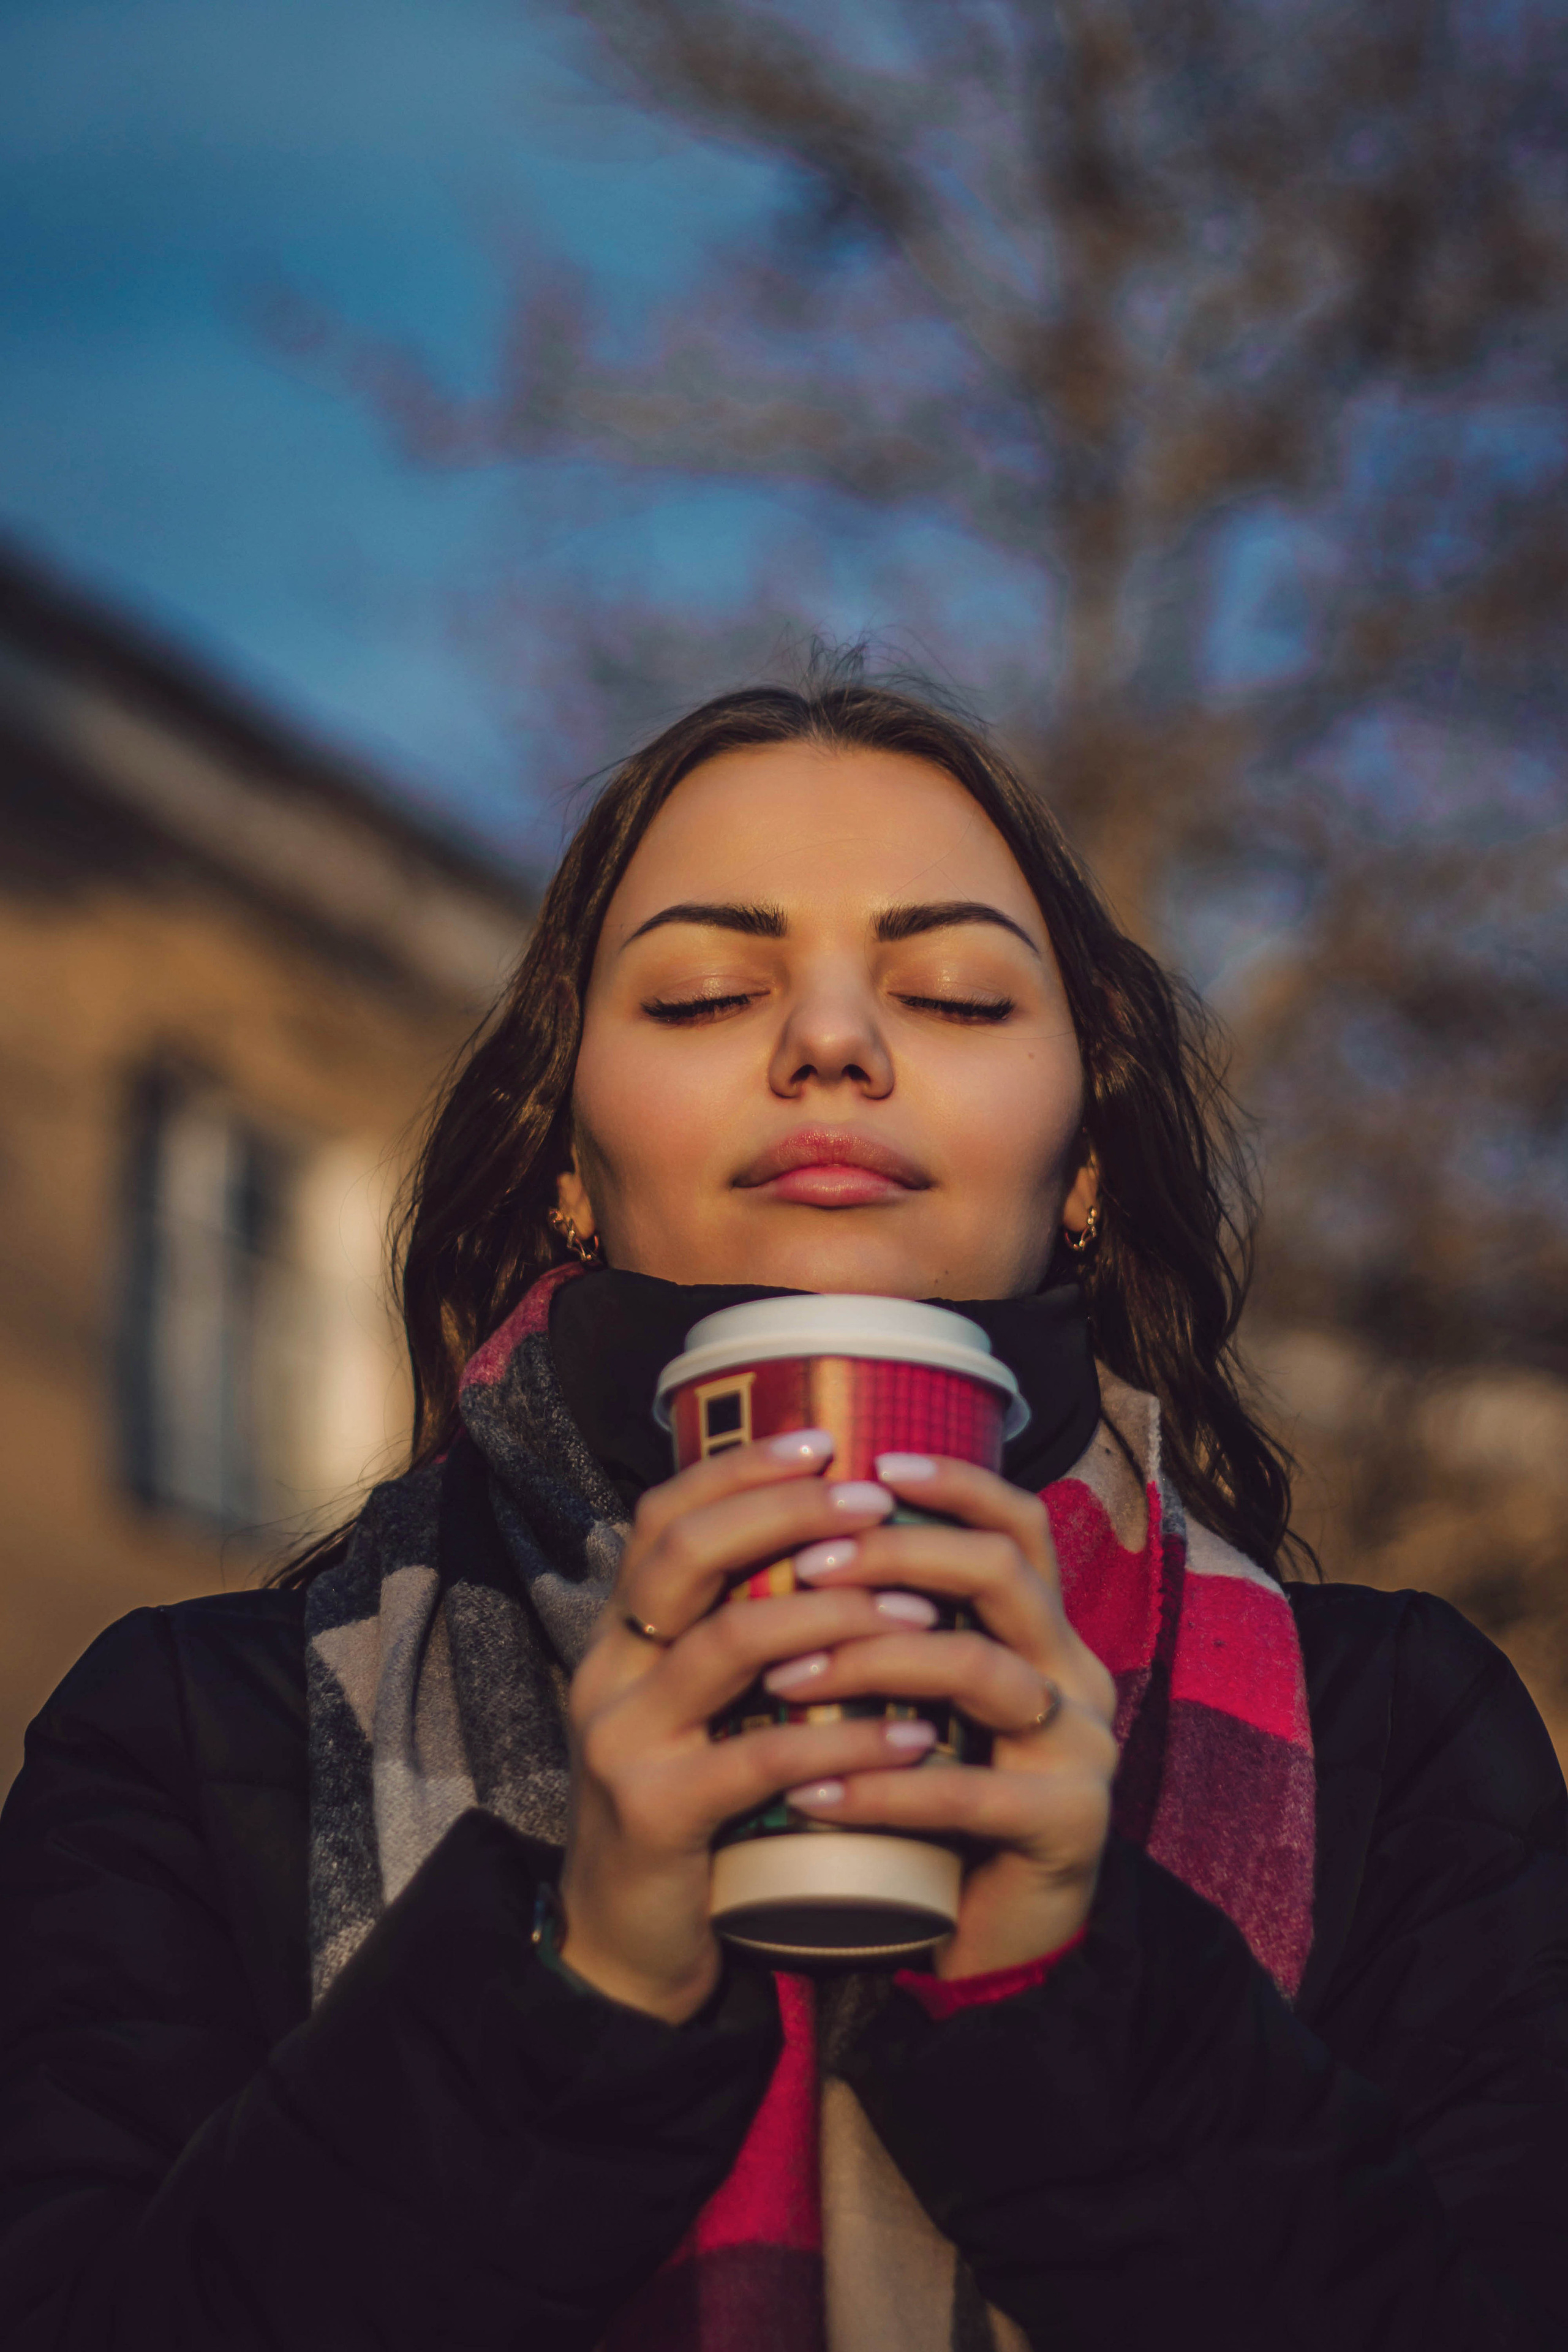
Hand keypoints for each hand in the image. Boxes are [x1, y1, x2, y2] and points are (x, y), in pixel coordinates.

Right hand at [557, 1430, 942, 2021]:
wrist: (628, 1949)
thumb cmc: (692, 1813)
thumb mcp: (702, 1709)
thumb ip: (742, 1634)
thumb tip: (842, 1545)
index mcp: (621, 1634)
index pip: (665, 1517)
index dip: (740, 1469)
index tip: (828, 1439)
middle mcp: (608, 1671)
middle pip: (688, 1554)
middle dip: (788, 1515)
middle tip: (878, 1504)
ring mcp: (623, 1742)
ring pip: (729, 1643)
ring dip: (834, 1617)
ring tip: (920, 1611)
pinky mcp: (657, 1815)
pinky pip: (761, 1758)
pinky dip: (845, 1739)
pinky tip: (914, 1735)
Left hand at [780, 1452, 1118, 1978]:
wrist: (994, 1946)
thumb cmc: (934, 1810)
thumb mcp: (917, 1706)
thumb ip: (891, 1634)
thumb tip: (788, 1543)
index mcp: (1042, 1632)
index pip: (1018, 1524)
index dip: (955, 1483)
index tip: (871, 1460)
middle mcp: (1073, 1673)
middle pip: (1001, 1573)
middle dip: (895, 1556)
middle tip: (801, 1566)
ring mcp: (1081, 1749)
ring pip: (981, 1669)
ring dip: (871, 1662)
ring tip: (780, 1675)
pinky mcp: (1069, 1826)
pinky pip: (969, 1792)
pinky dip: (882, 1785)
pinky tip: (810, 1792)